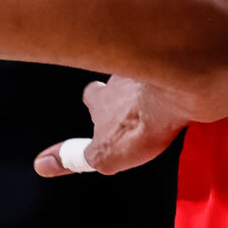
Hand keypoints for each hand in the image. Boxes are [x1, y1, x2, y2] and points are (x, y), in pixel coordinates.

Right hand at [35, 77, 191, 177]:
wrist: (175, 95)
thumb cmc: (140, 124)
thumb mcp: (105, 155)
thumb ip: (75, 159)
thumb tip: (42, 164)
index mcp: (101, 100)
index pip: (92, 95)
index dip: (96, 100)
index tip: (97, 102)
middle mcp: (121, 79)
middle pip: (118, 77)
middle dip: (123, 86)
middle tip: (133, 97)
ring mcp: (148, 67)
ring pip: (145, 69)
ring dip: (151, 79)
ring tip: (163, 91)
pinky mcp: (175, 62)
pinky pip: (174, 66)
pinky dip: (177, 75)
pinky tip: (186, 86)